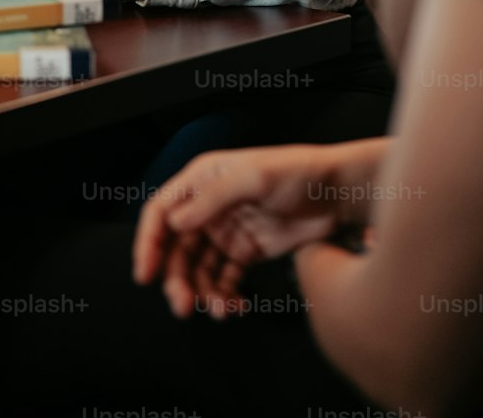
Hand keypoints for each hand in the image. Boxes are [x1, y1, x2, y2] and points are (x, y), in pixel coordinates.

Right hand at [132, 144, 344, 318]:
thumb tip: (176, 223)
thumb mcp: (254, 176)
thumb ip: (214, 198)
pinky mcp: (246, 251)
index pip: (162, 211)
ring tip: (219, 311)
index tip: (145, 274)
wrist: (337, 193)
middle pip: (177, 248)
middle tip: (184, 306)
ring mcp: (227, 231)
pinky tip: (236, 306)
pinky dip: (224, 296)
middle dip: (176, 279)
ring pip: (199, 269)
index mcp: (203, 180)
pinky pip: (225, 280)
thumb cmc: (297, 172)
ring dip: (202, 293)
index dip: (148, 242)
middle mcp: (209, 207)